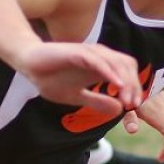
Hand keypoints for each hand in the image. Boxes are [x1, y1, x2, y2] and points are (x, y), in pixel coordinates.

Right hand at [17, 41, 142, 113]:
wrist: (28, 63)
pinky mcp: (78, 52)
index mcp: (101, 67)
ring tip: (127, 99)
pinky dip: (110, 72)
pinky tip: (116, 85)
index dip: (134, 88)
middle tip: (133, 105)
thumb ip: (97, 102)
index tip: (133, 107)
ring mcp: (90, 53)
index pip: (127, 72)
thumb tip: (119, 110)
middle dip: (134, 85)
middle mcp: (100, 57)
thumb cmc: (51, 78)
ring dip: (126, 81)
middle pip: (127, 65)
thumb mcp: (77, 96)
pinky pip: (99, 61)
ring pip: (117, 62)